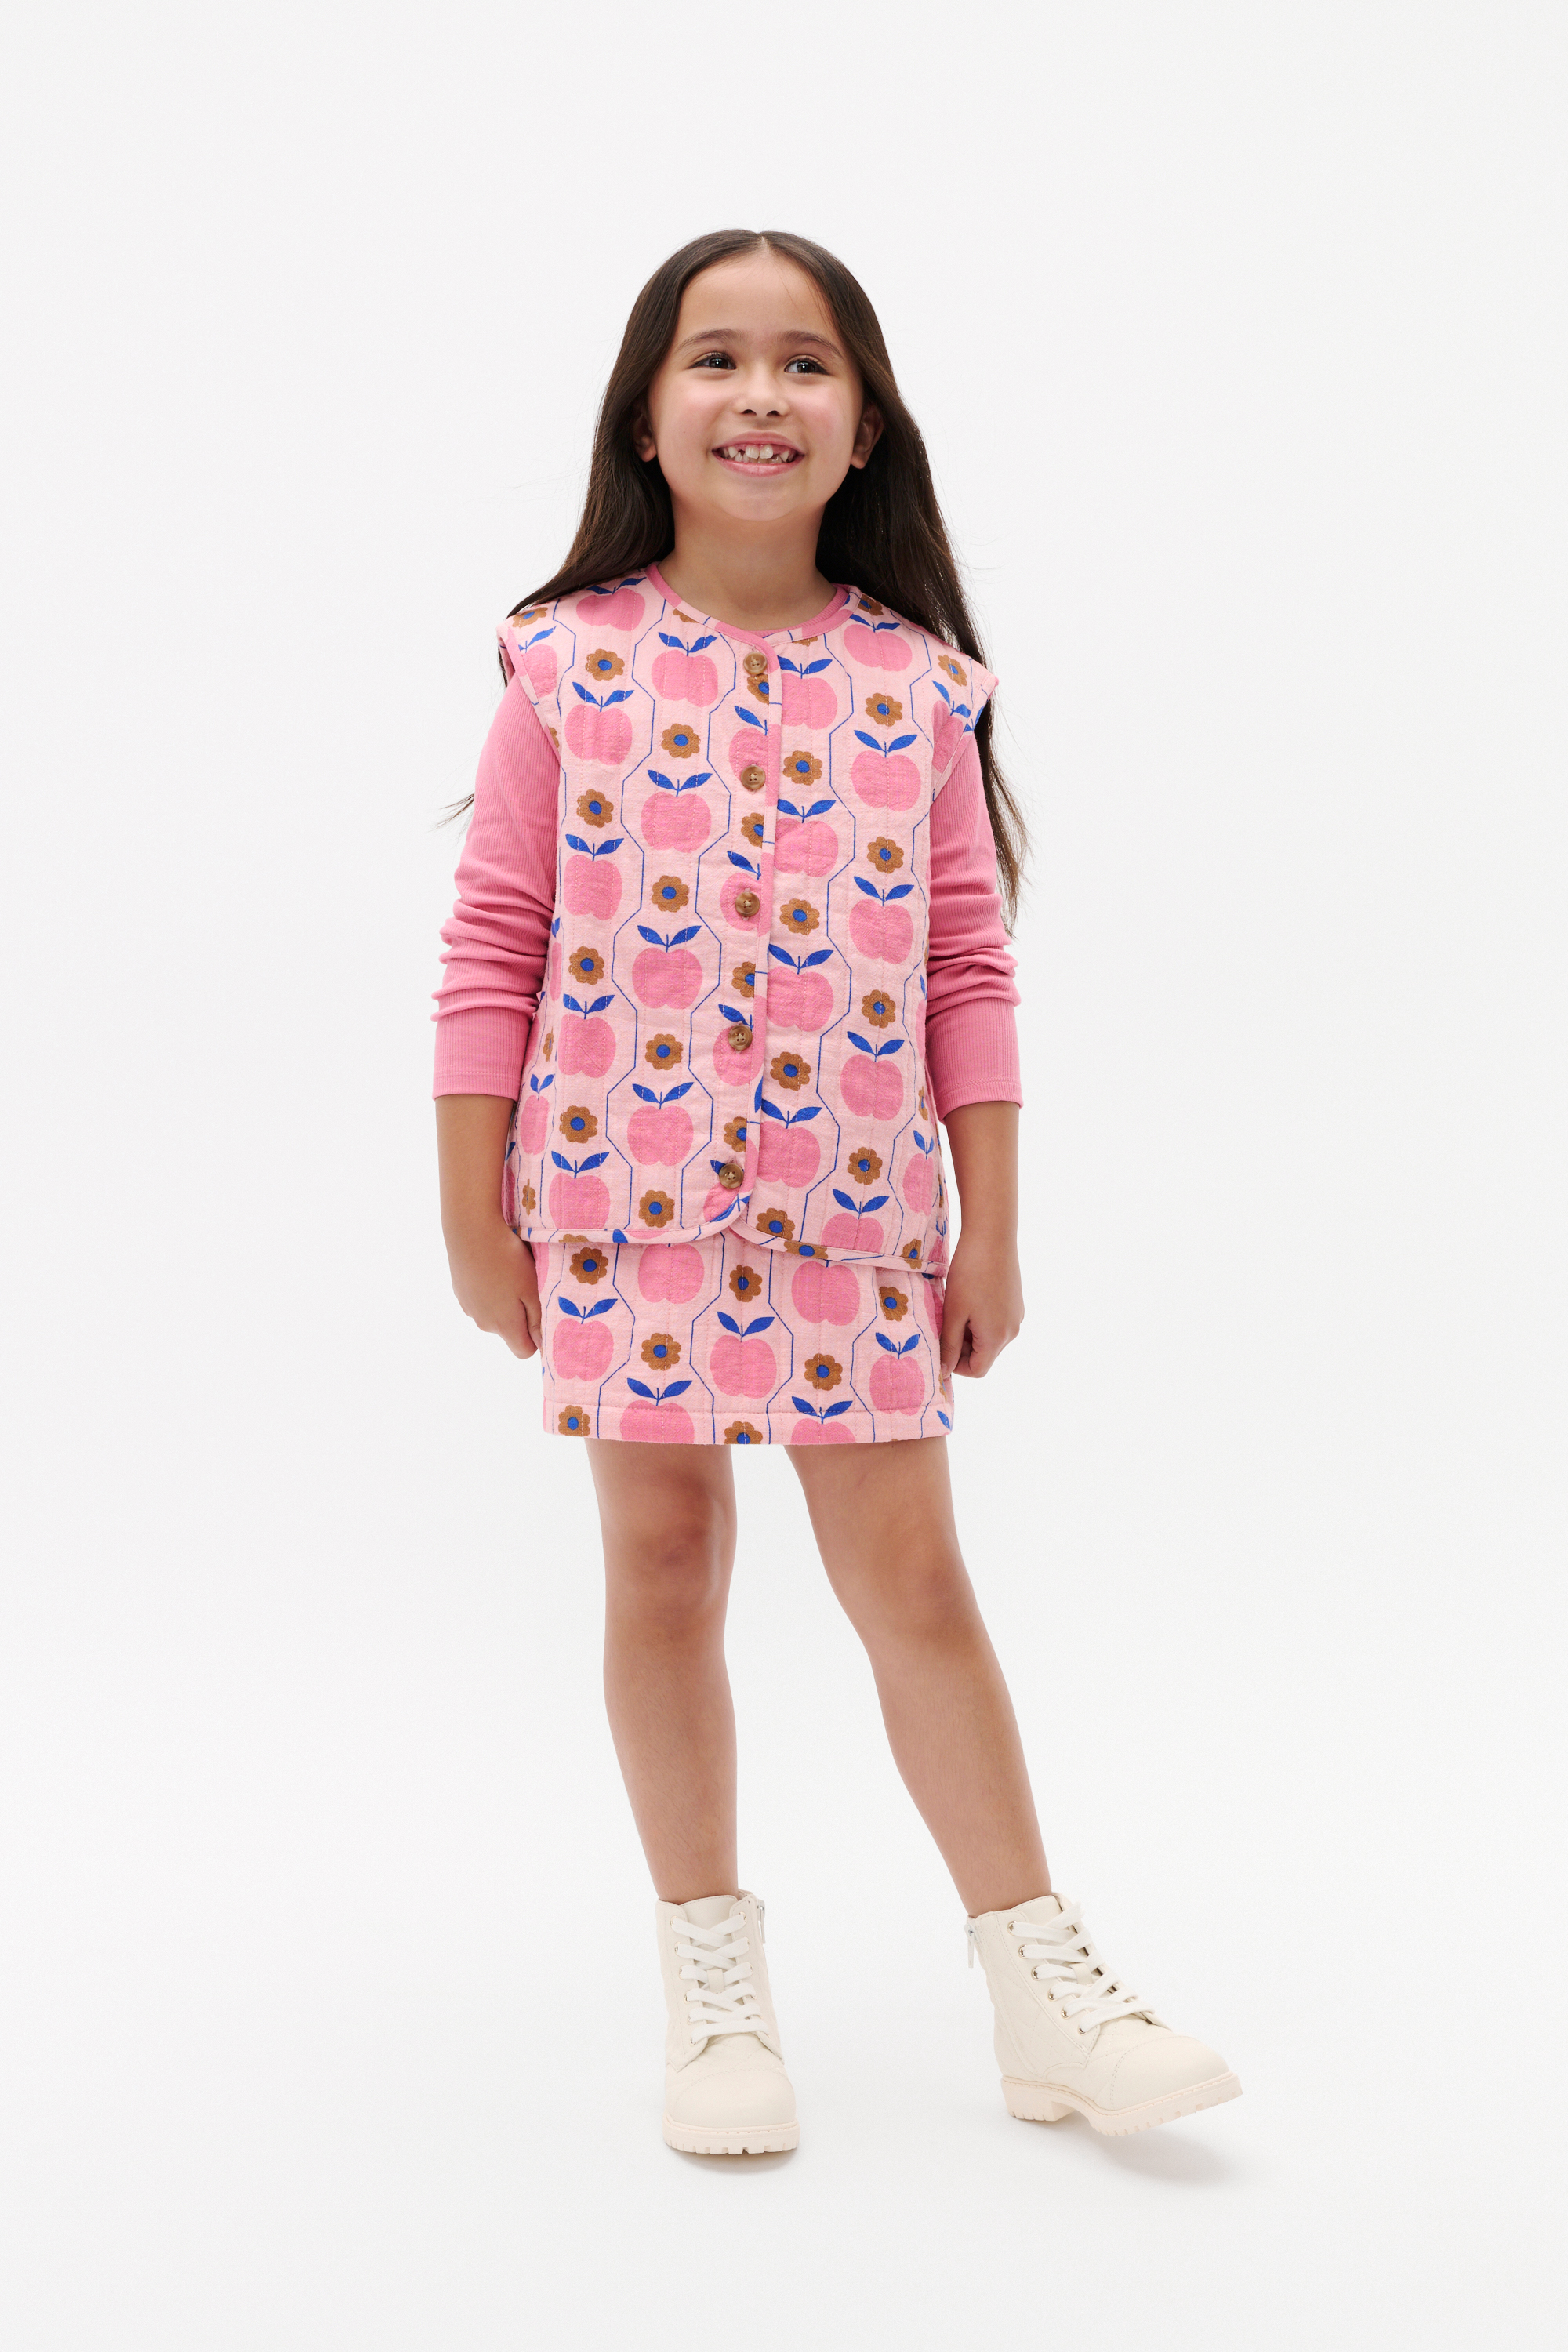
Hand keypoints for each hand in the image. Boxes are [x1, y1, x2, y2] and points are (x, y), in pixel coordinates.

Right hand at [446, 1218, 541, 1358]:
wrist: (471, 1231)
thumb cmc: (508, 1260)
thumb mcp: (532, 1289)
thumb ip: (537, 1320)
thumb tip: (541, 1345)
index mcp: (504, 1326)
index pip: (524, 1351)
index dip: (536, 1339)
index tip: (542, 1316)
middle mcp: (484, 1323)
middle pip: (509, 1331)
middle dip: (520, 1316)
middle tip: (527, 1285)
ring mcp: (468, 1308)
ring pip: (494, 1314)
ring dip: (503, 1301)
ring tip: (508, 1272)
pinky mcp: (459, 1293)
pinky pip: (480, 1300)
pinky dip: (488, 1290)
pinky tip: (491, 1268)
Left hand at [938, 1229, 1023, 1380]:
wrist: (992, 1236)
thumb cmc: (969, 1274)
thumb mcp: (953, 1313)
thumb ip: (949, 1345)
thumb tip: (944, 1372)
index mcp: (997, 1337)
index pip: (977, 1370)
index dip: (955, 1364)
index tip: (941, 1345)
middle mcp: (1012, 1331)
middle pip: (984, 1354)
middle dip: (962, 1346)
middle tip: (944, 1322)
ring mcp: (1017, 1316)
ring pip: (989, 1337)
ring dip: (970, 1331)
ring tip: (955, 1307)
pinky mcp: (1016, 1302)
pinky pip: (996, 1322)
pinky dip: (980, 1318)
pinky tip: (969, 1297)